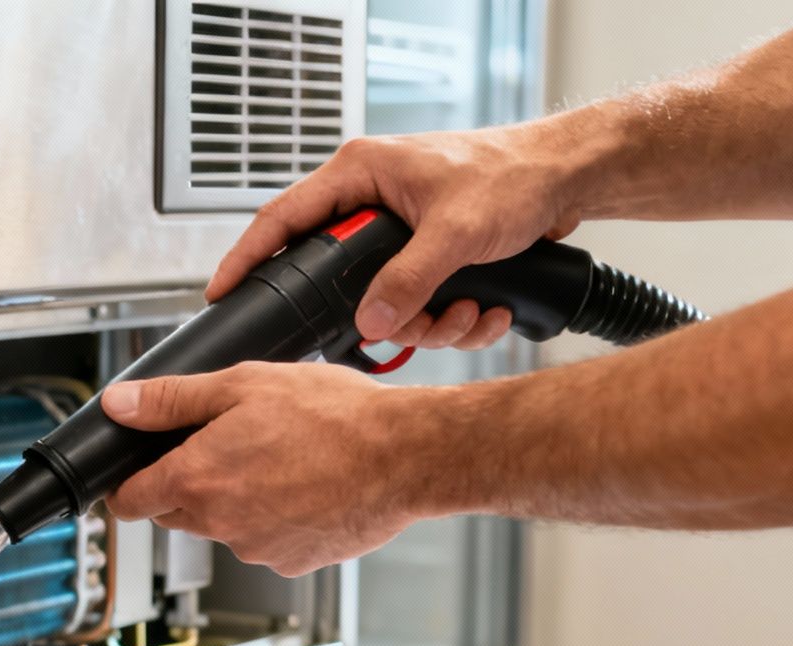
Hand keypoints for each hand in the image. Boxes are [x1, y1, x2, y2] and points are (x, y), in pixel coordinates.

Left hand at [100, 364, 445, 575]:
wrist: (404, 456)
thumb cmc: (334, 417)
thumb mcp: (244, 385)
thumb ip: (172, 400)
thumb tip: (120, 405)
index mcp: (197, 481)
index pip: (129, 502)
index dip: (128, 483)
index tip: (137, 471)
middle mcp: (221, 525)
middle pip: (174, 513)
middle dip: (186, 484)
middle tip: (226, 445)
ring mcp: (256, 550)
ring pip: (222, 526)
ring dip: (234, 500)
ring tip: (277, 459)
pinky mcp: (291, 562)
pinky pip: (264, 540)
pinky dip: (273, 518)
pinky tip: (302, 485)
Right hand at [205, 124, 583, 346]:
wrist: (571, 179)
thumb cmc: (515, 175)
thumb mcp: (456, 232)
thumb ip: (407, 282)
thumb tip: (369, 324)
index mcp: (361, 173)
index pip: (283, 218)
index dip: (248, 257)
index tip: (221, 290)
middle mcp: (374, 201)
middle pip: (342, 278)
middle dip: (386, 316)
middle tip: (414, 325)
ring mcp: (399, 231)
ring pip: (385, 301)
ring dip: (430, 323)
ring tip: (470, 313)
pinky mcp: (426, 254)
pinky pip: (418, 303)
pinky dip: (452, 319)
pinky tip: (485, 309)